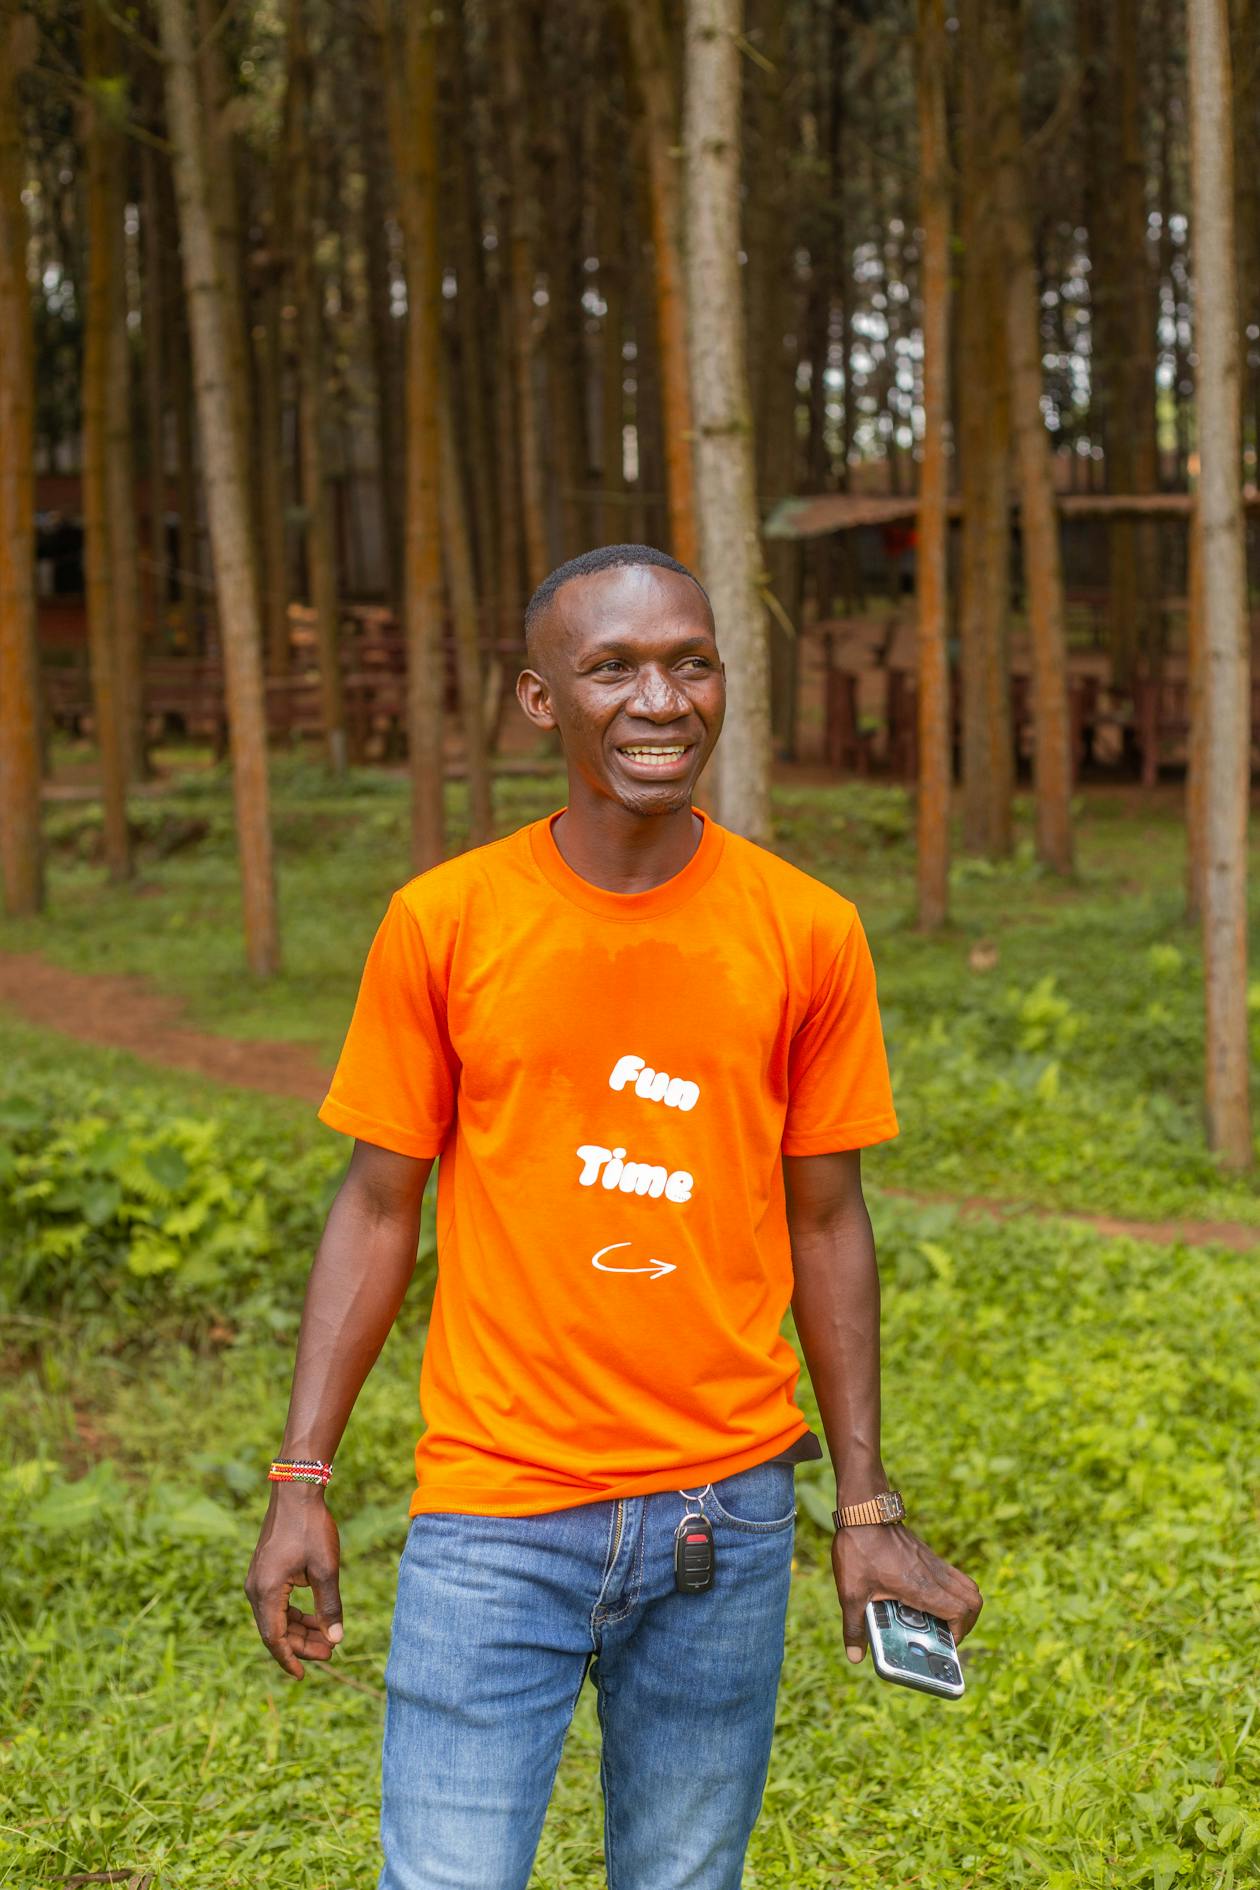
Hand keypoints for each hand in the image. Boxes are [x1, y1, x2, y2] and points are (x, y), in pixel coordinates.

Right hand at [244, 1486, 343, 1678]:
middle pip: (275, 1630)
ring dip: (299, 1629)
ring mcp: (257, 1580)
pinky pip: (276, 1603)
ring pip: (276, 1618)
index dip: (290, 1658)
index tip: (304, 1675)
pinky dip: (294, 1614)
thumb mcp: (325, 1569)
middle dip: (301, 1644)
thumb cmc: (312, 1528)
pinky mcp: (264, 1572)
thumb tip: (336, 1639)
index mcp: (266, 1591)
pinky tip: (314, 1617)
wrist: (296, 1492)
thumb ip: (329, 1606)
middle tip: (330, 1652)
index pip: (275, 1638)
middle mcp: (255, 1589)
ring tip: (327, 1637)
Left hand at [831, 1522, 981, 1663]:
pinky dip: (951, 1591)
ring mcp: (933, 1562)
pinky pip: (952, 1576)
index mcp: (921, 1587)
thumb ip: (854, 1626)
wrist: (863, 1509)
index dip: (960, 1631)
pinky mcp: (927, 1555)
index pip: (961, 1611)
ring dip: (962, 1606)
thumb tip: (855, 1657)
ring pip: (967, 1586)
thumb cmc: (859, 1548)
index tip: (945, 1642)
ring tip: (941, 1620)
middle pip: (974, 1600)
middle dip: (968, 1623)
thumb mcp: (851, 1592)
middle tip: (948, 1635)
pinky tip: (925, 1598)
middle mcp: (934, 1574)